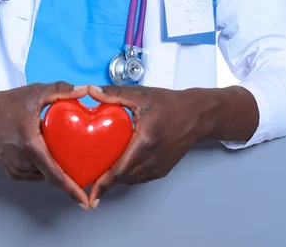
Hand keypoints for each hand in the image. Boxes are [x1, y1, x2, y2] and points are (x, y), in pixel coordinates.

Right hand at [0, 81, 89, 208]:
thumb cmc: (7, 103)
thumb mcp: (35, 92)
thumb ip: (60, 89)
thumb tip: (84, 90)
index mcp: (30, 145)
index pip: (54, 174)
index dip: (71, 188)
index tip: (84, 200)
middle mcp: (21, 162)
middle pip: (51, 174)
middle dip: (68, 174)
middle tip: (85, 168)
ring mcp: (14, 169)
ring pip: (42, 175)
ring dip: (54, 170)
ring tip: (68, 159)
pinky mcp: (10, 171)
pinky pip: (33, 174)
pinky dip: (42, 168)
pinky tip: (48, 155)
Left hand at [87, 84, 211, 206]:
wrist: (197, 115)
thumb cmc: (170, 104)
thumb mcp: (140, 95)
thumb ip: (114, 93)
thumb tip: (91, 90)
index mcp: (144, 142)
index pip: (119, 170)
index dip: (103, 184)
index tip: (91, 195)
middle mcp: (151, 159)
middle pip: (123, 178)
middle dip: (105, 182)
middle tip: (88, 178)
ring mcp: (158, 167)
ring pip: (131, 180)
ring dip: (116, 179)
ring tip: (100, 174)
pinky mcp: (162, 170)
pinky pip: (140, 178)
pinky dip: (128, 176)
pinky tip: (120, 166)